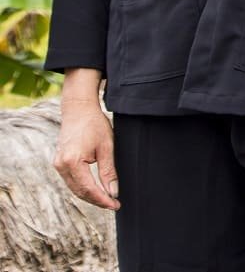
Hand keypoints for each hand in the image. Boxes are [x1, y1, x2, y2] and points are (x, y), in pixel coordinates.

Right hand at [54, 90, 119, 209]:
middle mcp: (61, 165)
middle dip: (97, 200)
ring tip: (107, 199)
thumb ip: (108, 171)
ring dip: (90, 195)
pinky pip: (72, 181)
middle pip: (80, 191)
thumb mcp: (106, 147)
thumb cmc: (94, 125)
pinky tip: (96, 190)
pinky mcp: (59, 162)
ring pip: (75, 188)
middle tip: (114, 204)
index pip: (88, 189)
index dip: (102, 199)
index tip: (115, 205)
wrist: (78, 109)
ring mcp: (58, 164)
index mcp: (72, 162)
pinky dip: (83, 187)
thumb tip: (113, 192)